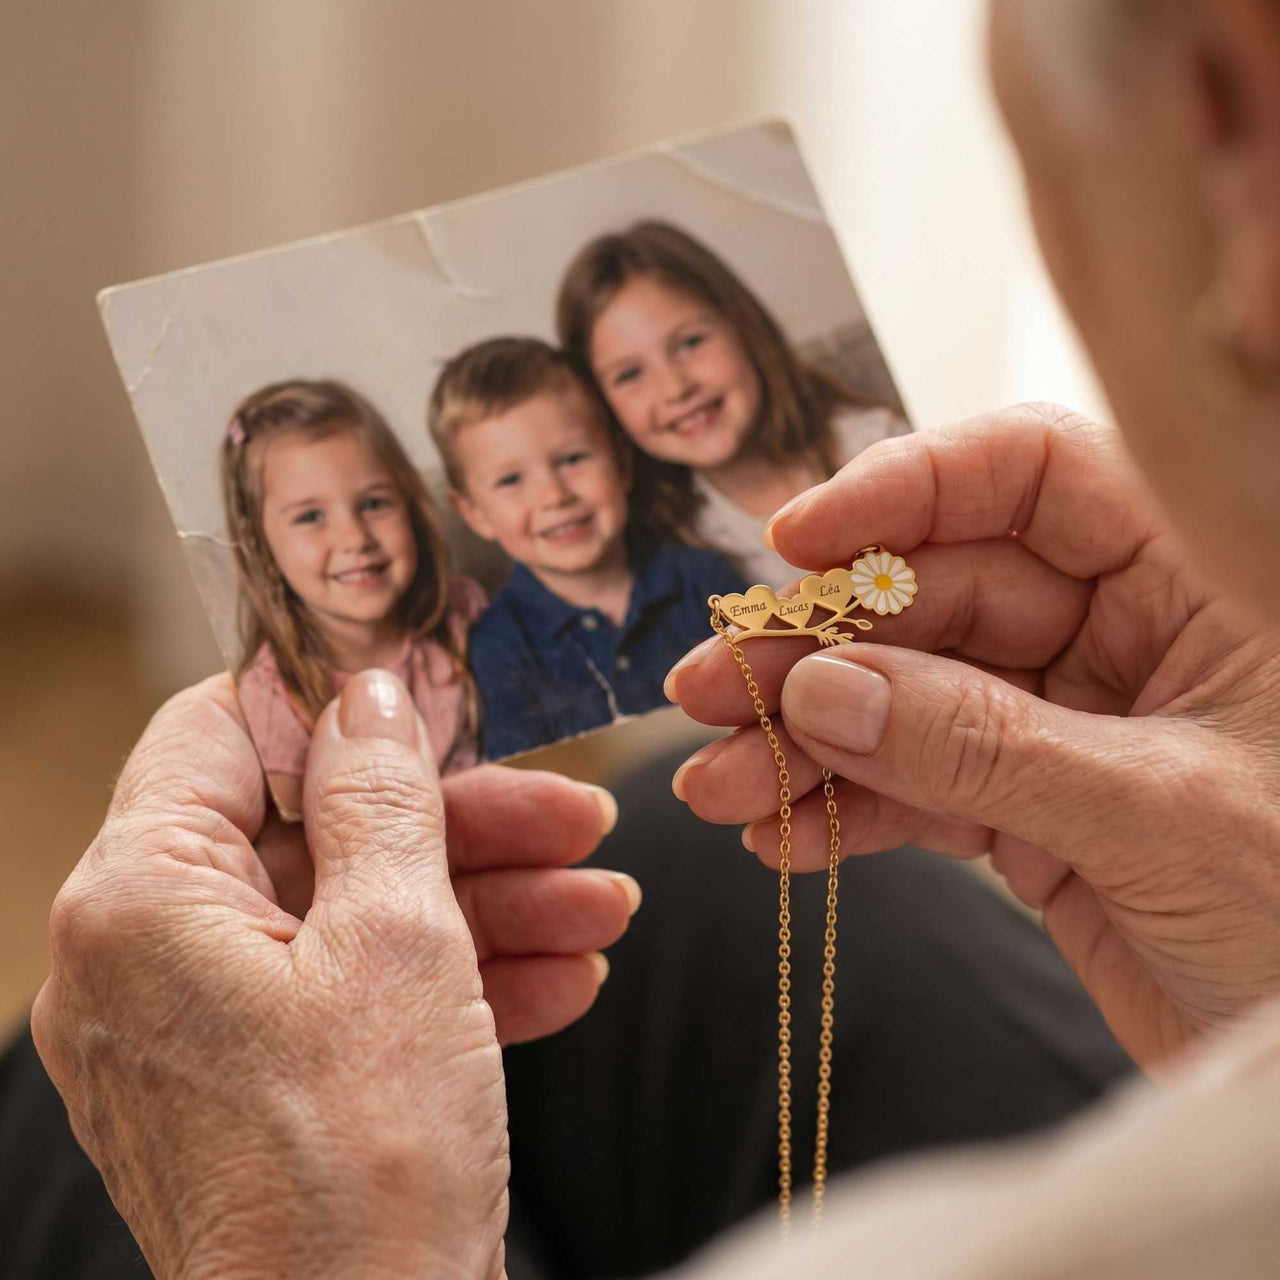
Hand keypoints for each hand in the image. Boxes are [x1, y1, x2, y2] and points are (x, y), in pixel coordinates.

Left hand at [32, 670, 634, 1279]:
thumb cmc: (364, 1169)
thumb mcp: (399, 942)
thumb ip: (381, 798)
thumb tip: (368, 696)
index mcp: (144, 899)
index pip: (225, 735)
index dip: (339, 707)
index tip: (437, 698)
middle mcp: (151, 957)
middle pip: (319, 832)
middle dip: (465, 827)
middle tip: (574, 817)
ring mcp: (205, 1024)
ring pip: (356, 913)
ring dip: (488, 905)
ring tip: (603, 908)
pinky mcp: (261, 1080)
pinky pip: (357, 992)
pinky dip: (456, 979)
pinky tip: (565, 976)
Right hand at [668, 404, 1279, 1067]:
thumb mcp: (1159, 814)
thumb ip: (982, 746)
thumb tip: (824, 689)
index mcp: (1192, 580)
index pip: (1032, 479)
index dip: (907, 491)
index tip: (795, 540)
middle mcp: (1122, 635)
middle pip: (934, 600)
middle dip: (815, 650)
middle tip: (711, 689)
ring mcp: (1066, 726)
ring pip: (906, 701)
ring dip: (805, 743)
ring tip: (719, 786)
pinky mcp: (1029, 815)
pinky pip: (916, 792)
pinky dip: (845, 814)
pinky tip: (781, 837)